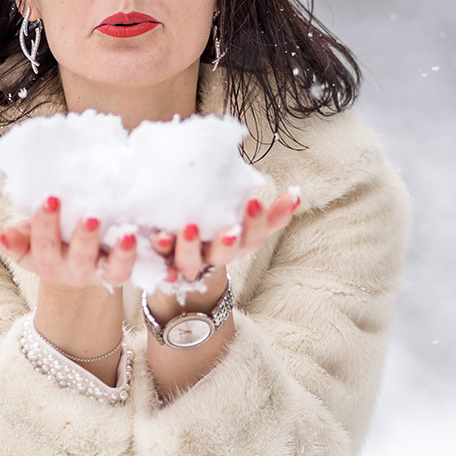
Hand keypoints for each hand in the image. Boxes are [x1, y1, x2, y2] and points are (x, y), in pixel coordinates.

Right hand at [0, 197, 139, 289]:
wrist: (74, 257)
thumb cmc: (50, 234)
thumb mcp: (28, 235)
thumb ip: (18, 235)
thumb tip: (4, 236)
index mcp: (45, 259)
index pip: (42, 243)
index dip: (45, 223)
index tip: (51, 198)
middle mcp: (72, 271)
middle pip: (78, 258)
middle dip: (84, 238)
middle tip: (91, 216)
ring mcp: (99, 274)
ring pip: (112, 270)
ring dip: (121, 254)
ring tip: (128, 235)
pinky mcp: (122, 273)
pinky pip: (136, 270)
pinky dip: (145, 259)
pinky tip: (151, 240)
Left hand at [151, 188, 300, 287]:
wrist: (177, 260)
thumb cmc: (217, 232)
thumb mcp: (244, 222)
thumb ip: (270, 213)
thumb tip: (297, 193)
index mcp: (237, 245)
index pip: (253, 238)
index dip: (257, 224)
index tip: (254, 202)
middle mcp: (213, 257)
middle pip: (224, 255)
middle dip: (228, 242)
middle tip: (230, 228)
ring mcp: (186, 262)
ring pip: (189, 262)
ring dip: (190, 248)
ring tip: (189, 228)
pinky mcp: (160, 262)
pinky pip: (158, 261)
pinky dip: (159, 251)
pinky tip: (158, 237)